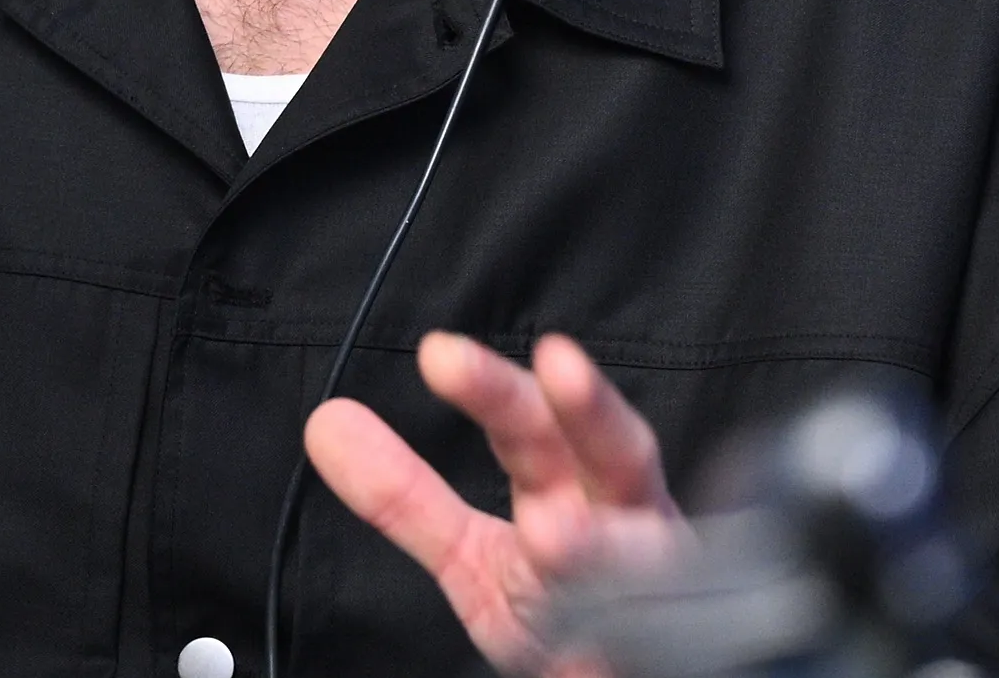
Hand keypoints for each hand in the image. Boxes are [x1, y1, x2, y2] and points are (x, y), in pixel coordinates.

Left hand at [304, 330, 686, 674]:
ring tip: (550, 531)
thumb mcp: (471, 556)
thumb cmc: (561, 609)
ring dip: (600, 538)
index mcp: (574, 488)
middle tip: (555, 364)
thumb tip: (327, 425)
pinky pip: (653, 636)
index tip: (440, 354)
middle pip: (613, 452)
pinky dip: (623, 633)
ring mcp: (656, 583)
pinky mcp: (670, 645)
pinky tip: (594, 634)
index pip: (534, 425)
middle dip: (585, 409)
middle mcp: (627, 522)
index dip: (494, 390)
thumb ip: (406, 496)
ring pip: (643, 546)